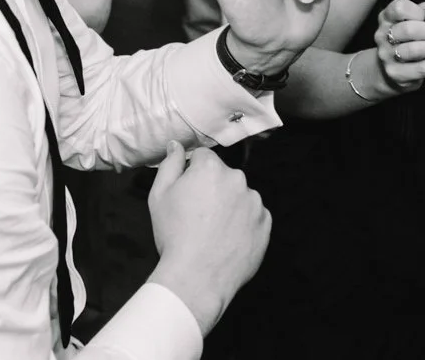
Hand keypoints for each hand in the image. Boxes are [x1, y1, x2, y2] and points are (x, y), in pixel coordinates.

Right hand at [147, 141, 270, 333]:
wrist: (197, 277)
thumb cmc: (174, 235)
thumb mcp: (159, 196)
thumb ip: (170, 164)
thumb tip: (176, 145)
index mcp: (211, 168)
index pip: (202, 157)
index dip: (192, 174)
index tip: (186, 194)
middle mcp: (238, 180)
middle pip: (223, 175)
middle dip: (212, 188)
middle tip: (197, 215)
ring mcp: (255, 203)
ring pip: (239, 195)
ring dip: (229, 204)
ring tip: (213, 230)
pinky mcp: (265, 225)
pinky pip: (253, 215)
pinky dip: (243, 222)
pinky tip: (227, 238)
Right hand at [371, 0, 424, 93]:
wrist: (389, 69)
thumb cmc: (405, 40)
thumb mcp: (413, 21)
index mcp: (386, 18)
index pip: (399, 8)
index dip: (418, 11)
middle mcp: (383, 36)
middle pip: (408, 30)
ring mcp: (387, 56)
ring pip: (414, 50)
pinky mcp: (396, 73)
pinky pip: (422, 68)